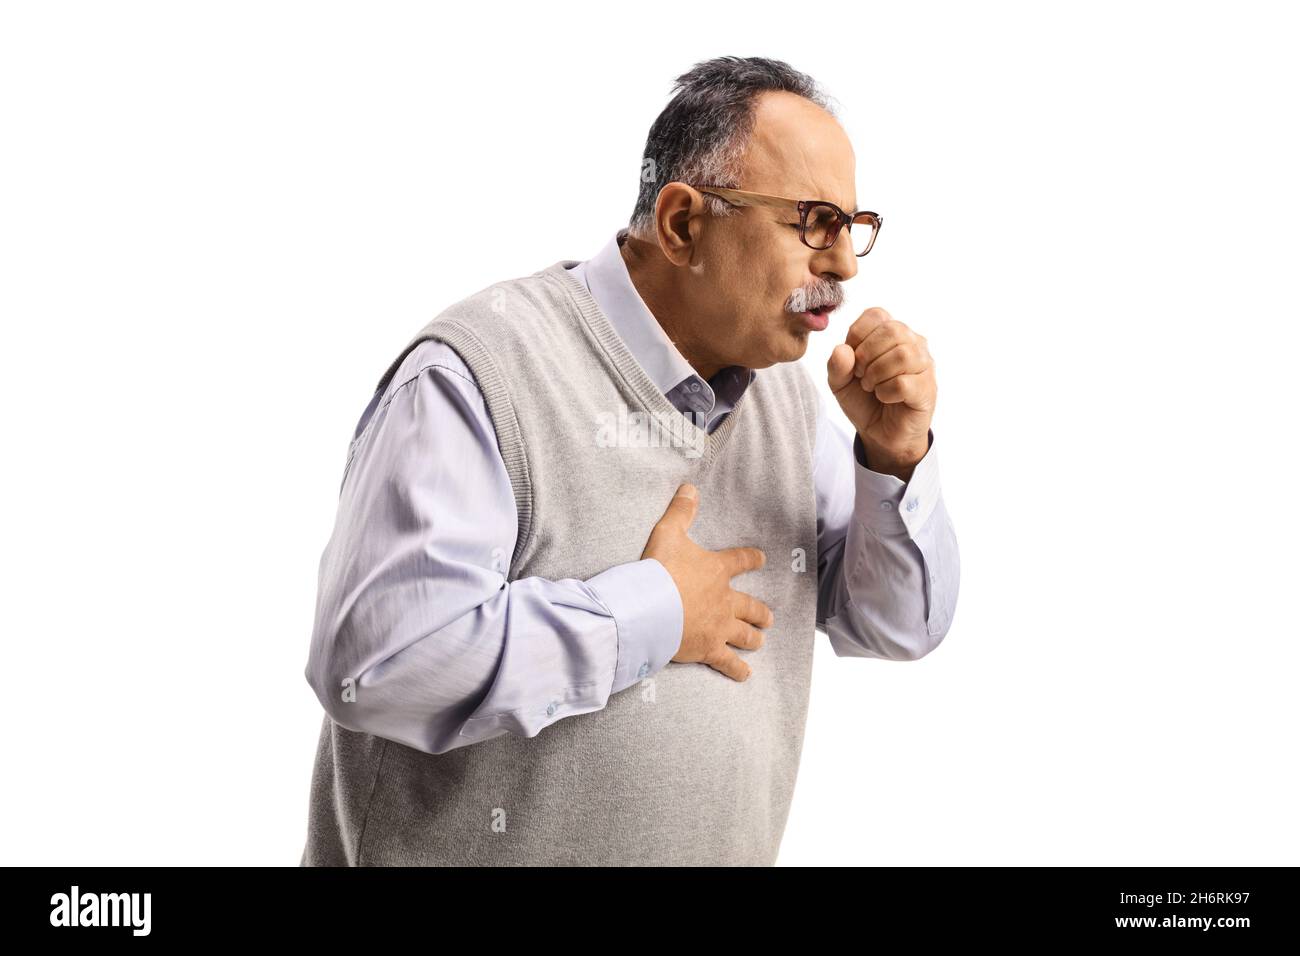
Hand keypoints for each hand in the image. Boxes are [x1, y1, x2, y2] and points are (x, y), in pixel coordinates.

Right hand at [640, 483, 771, 681]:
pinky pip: (728, 662)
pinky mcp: (709, 649)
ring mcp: (719, 627)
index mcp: (717, 571)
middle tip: (767, 617)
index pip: (741, 561)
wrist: (650, 607)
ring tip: (759, 641)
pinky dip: (737, 669)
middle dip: (760, 612)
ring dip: (753, 638)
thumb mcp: (668, 533)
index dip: (752, 559)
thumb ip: (681, 511)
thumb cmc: (659, 570)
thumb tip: (690, 487)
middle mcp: (725, 600)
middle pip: (750, 606)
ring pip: (745, 635)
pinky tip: (745, 674)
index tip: (761, 558)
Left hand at [827, 307, 935, 474]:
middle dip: (866, 355)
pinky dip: (886, 392)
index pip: (876, 315)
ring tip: (872, 387)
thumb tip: (843, 350)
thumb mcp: (840, 383)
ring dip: (876, 374)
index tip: (852, 359)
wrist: (880, 433)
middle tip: (861, 375)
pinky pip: (905, 383)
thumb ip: (836, 365)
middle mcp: (912, 343)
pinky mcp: (927, 388)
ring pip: (902, 355)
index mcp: (890, 333)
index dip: (857, 335)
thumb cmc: (864, 400)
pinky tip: (885, 397)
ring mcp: (923, 365)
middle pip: (892, 330)